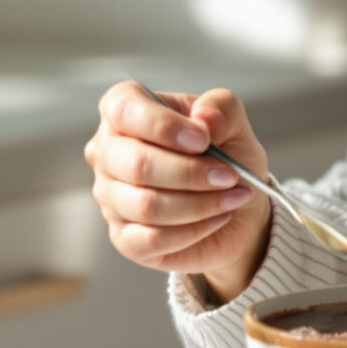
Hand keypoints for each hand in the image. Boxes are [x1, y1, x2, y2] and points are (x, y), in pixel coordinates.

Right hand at [85, 82, 274, 299]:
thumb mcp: (234, 122)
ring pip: (147, 205)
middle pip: (136, 164)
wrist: (238, 206)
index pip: (123, 108)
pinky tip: (217, 218)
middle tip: (229, 175)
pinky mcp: (123, 238)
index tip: (203, 139)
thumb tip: (204, 119)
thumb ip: (222, 109)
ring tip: (231, 197)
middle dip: (191, 173)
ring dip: (200, 203)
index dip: (163, 125)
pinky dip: (194, 230)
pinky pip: (151, 239)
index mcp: (126, 110)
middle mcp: (108, 152)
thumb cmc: (226, 156)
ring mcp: (111, 197)